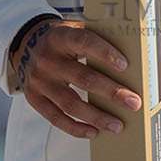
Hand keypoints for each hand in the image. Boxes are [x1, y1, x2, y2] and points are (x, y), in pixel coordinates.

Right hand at [10, 17, 141, 138]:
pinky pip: (56, 118)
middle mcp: (47, 59)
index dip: (104, 53)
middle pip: (83, 78)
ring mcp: (39, 81)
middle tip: (133, 102)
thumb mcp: (73, 29)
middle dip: (111, 92)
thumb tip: (130, 55)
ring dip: (97, 116)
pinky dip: (75, 127)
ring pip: (71, 103)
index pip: (84, 41)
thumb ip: (95, 38)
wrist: (26, 45)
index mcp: (61, 37)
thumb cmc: (61, 39)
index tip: (125, 65)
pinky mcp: (34, 98)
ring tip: (117, 125)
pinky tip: (93, 132)